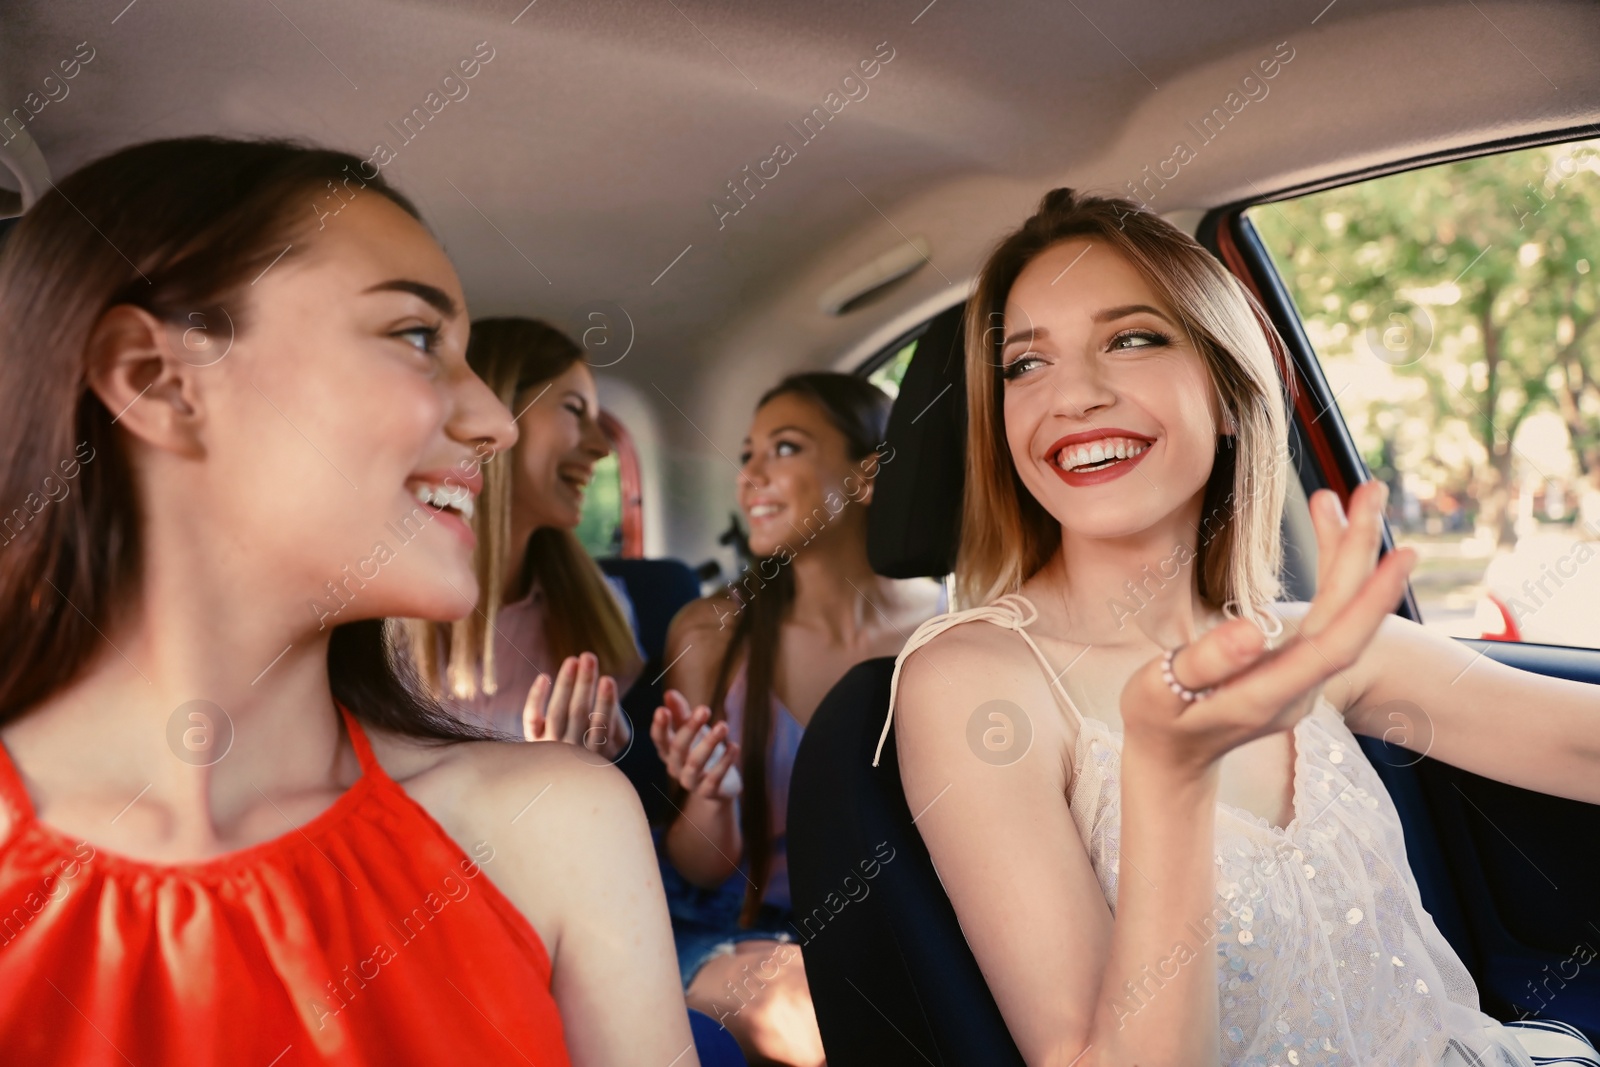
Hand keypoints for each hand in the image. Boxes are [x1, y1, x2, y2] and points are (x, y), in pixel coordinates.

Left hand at [522, 651, 631, 760]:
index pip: (602, 726)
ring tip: (573, 660)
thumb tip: (607, 689)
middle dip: (585, 683)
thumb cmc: (598, 743)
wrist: (567, 771)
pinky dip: (536, 697)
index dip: (606, 702)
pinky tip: (545, 677)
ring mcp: (550, 745)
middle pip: (578, 714)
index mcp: (597, 753)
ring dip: (565, 684)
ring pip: (557, 712)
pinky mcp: (532, 737)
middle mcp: (572, 752)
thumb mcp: (614, 739)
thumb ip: (615, 718)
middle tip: (589, 657)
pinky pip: (531, 717)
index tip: (607, 679)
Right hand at [649, 689, 741, 800]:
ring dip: (710, 743)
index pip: (659, 739)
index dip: (659, 726)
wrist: (719, 787)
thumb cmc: (701, 751)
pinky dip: (725, 761)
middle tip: (704, 709)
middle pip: (678, 748)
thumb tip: (669, 693)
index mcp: (669, 751)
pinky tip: (734, 746)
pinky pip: (715, 778)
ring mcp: (691, 781)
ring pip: (696, 763)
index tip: (662, 709)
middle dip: (690, 728)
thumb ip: (680, 713)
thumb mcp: (692, 731)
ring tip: (724, 725)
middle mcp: (676, 767)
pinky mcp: (708, 791)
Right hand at [1121, 481, 1415, 776]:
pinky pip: (1329, 612)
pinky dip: (1333, 568)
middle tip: (1373, 489)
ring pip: (1342, 611)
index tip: (1398, 554)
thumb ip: (1206, 662)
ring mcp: (1304, 679)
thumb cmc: (1157, 721)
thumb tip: (1252, 627)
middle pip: (1347, 618)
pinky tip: (1331, 530)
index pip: (1334, 645)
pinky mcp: (1299, 665)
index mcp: (1269, 695)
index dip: (1369, 601)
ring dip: (1353, 553)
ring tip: (1358, 496)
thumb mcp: (1160, 692)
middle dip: (1365, 551)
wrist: (1170, 759)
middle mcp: (1301, 688)